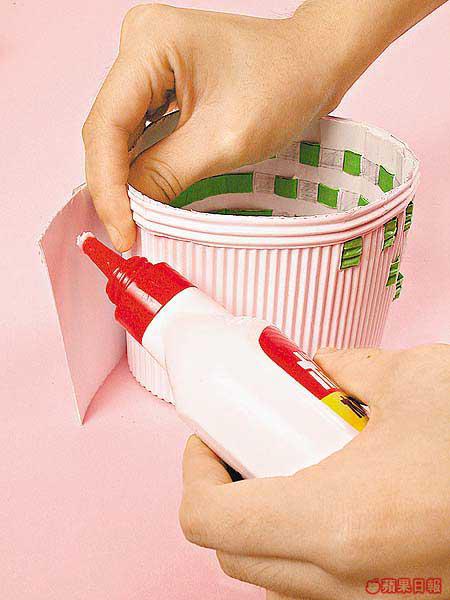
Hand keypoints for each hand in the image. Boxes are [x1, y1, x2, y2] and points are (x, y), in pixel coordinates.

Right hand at [82, 0, 445, 251]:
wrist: (314, 65)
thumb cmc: (286, 83)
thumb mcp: (225, 138)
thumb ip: (168, 173)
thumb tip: (129, 212)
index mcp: (151, 42)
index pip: (107, 125)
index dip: (109, 187)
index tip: (122, 232)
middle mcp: (140, 46)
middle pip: (107, 132)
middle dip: (114, 189)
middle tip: (126, 236)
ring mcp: (148, 65)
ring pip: (119, 137)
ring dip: (124, 183)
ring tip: (132, 225)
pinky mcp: (159, 85)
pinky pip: (139, 134)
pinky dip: (141, 170)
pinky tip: (143, 198)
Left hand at [179, 345, 449, 598]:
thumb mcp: (413, 379)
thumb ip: (349, 369)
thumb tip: (318, 367)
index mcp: (339, 523)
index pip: (211, 522)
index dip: (195, 474)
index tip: (208, 440)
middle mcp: (352, 585)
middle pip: (238, 557)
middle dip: (225, 499)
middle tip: (243, 448)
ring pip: (281, 577)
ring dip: (265, 524)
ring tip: (291, 467)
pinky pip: (328, 585)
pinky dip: (311, 543)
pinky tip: (342, 494)